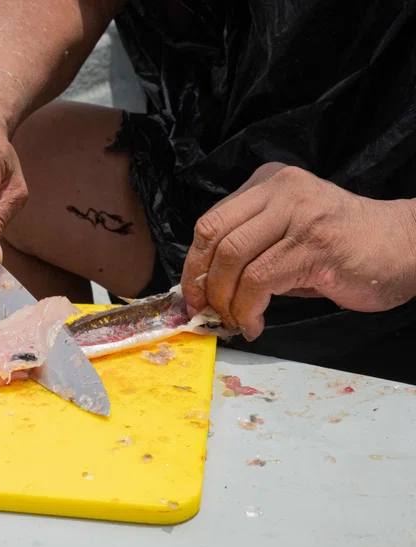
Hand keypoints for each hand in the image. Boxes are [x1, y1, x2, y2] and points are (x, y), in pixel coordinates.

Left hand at [180, 162, 415, 338]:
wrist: (408, 247)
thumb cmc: (345, 250)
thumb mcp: (288, 236)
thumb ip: (251, 250)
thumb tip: (206, 288)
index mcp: (269, 183)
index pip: (212, 222)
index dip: (194, 263)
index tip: (192, 295)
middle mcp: (281, 190)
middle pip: (215, 236)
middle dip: (202, 282)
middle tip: (206, 312)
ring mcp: (298, 214)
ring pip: (234, 258)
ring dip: (226, 300)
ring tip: (236, 320)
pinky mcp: (313, 243)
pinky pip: (260, 280)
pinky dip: (249, 308)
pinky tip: (255, 323)